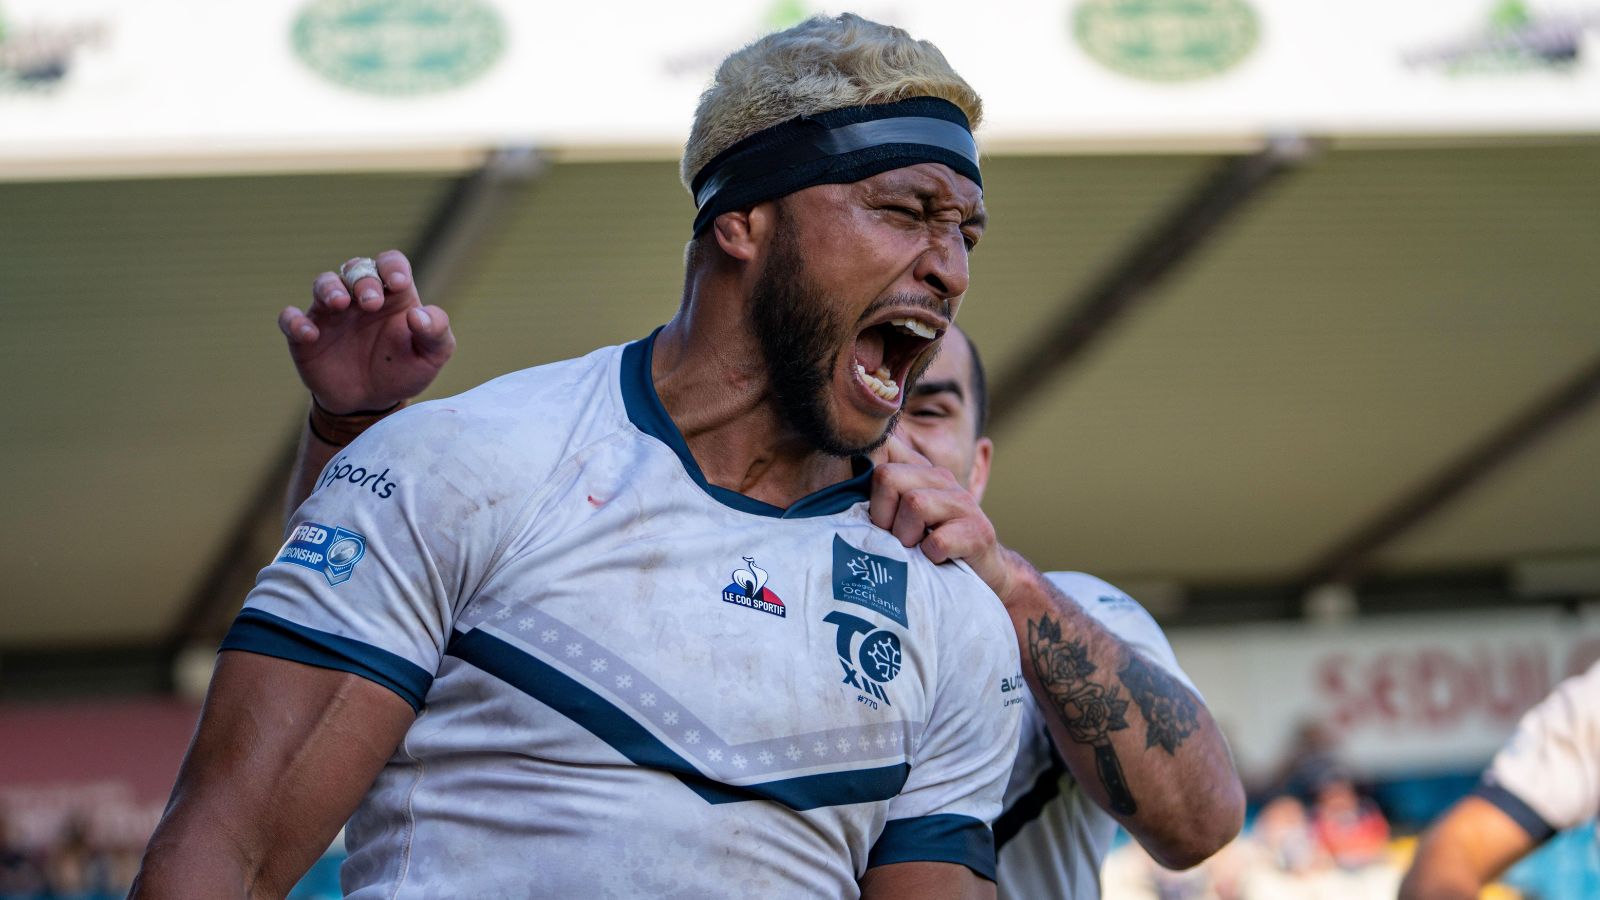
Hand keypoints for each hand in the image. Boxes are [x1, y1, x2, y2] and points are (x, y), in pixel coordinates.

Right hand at [277, 250, 454, 414]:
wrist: (372, 403)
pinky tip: (309, 334)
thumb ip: (436, 331)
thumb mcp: (432, 355)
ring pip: (323, 283)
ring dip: (329, 288)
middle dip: (363, 280)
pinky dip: (294, 322)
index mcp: (392, 295)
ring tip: (340, 304)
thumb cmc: (404, 370)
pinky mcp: (305, 337)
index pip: (390, 262)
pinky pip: (290, 319)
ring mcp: (331, 314)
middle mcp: (359, 297)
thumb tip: (418, 315)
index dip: (392, 266)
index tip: (398, 283)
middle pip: (356, 268)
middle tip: (371, 303)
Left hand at [869, 434, 1017, 599]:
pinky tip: (934, 560)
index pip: (880, 450)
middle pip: (887, 477)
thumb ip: (874, 499)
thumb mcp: (897, 519)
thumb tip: (827, 486)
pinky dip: (929, 557)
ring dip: (906, 538)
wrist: (983, 575)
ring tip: (915, 550)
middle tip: (894, 538)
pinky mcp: (978, 532)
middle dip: (882, 516)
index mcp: (919, 471)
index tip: (871, 512)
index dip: (863, 478)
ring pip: (913, 503)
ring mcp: (962, 503)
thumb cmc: (928, 547)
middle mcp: (941, 479)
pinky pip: (936, 541)